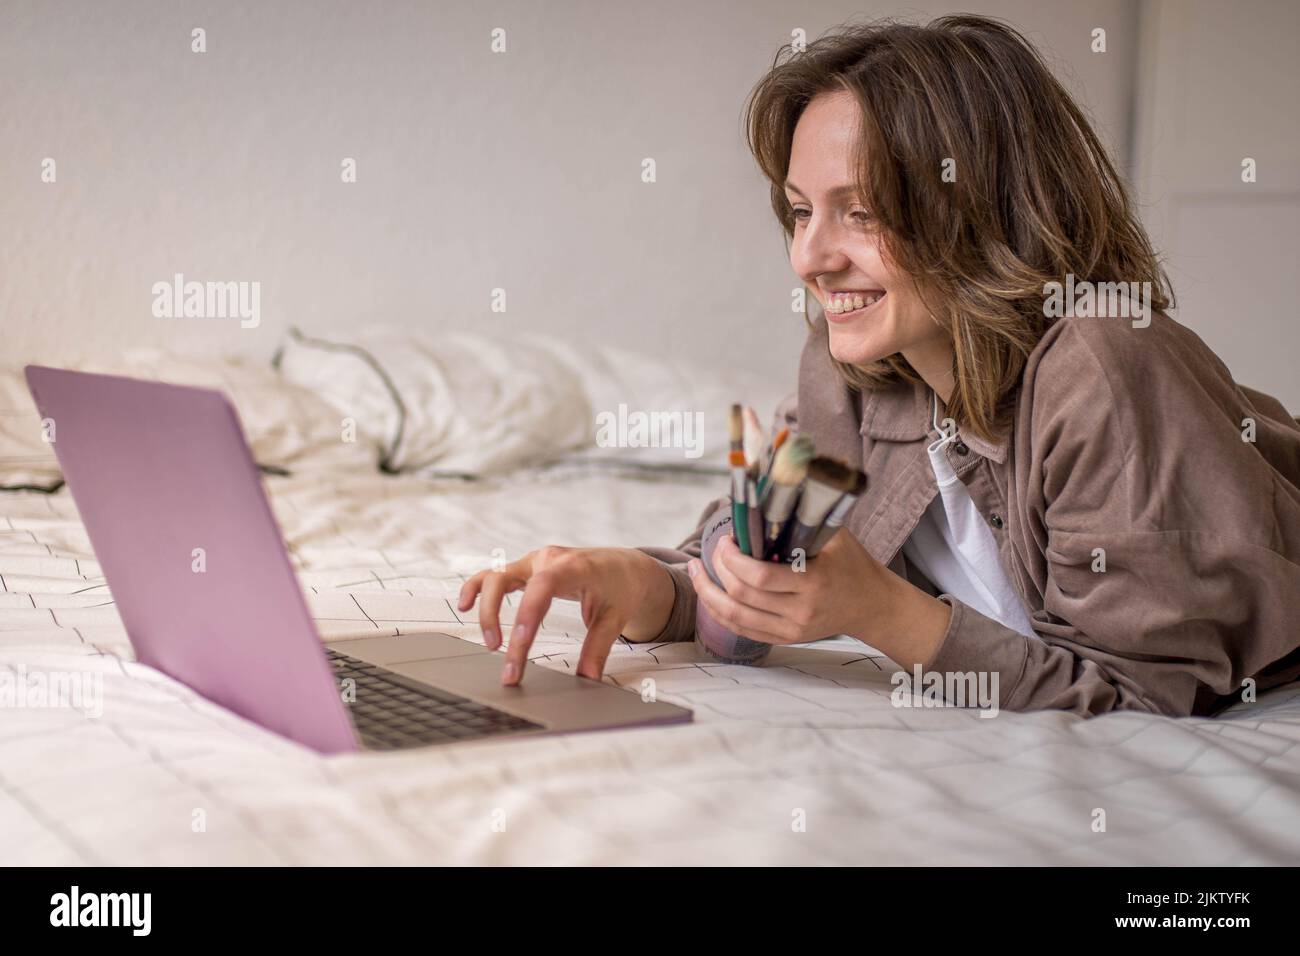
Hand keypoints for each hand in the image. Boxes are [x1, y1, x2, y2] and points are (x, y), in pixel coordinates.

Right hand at [457, 546, 673, 685]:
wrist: (624, 566)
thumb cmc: (620, 588)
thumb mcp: (615, 618)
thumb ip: (598, 649)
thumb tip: (588, 680)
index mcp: (571, 567)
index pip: (540, 589)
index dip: (524, 618)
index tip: (516, 650)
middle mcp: (546, 559)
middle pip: (504, 579)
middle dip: (495, 618)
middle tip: (499, 655)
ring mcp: (534, 562)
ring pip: (494, 576)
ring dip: (485, 608)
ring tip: (490, 642)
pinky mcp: (526, 569)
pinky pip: (495, 575)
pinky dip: (477, 589)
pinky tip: (464, 606)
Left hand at [686, 529, 950, 662]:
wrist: (873, 605)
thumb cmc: (852, 563)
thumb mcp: (834, 535)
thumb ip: (801, 516)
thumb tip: (765, 487)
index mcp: (813, 583)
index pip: (758, 577)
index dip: (733, 559)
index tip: (725, 540)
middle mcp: (800, 611)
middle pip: (742, 596)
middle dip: (718, 571)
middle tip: (710, 551)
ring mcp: (792, 629)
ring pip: (735, 617)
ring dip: (709, 594)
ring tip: (695, 572)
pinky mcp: (786, 639)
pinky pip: (743, 629)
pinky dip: (721, 612)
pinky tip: (709, 594)